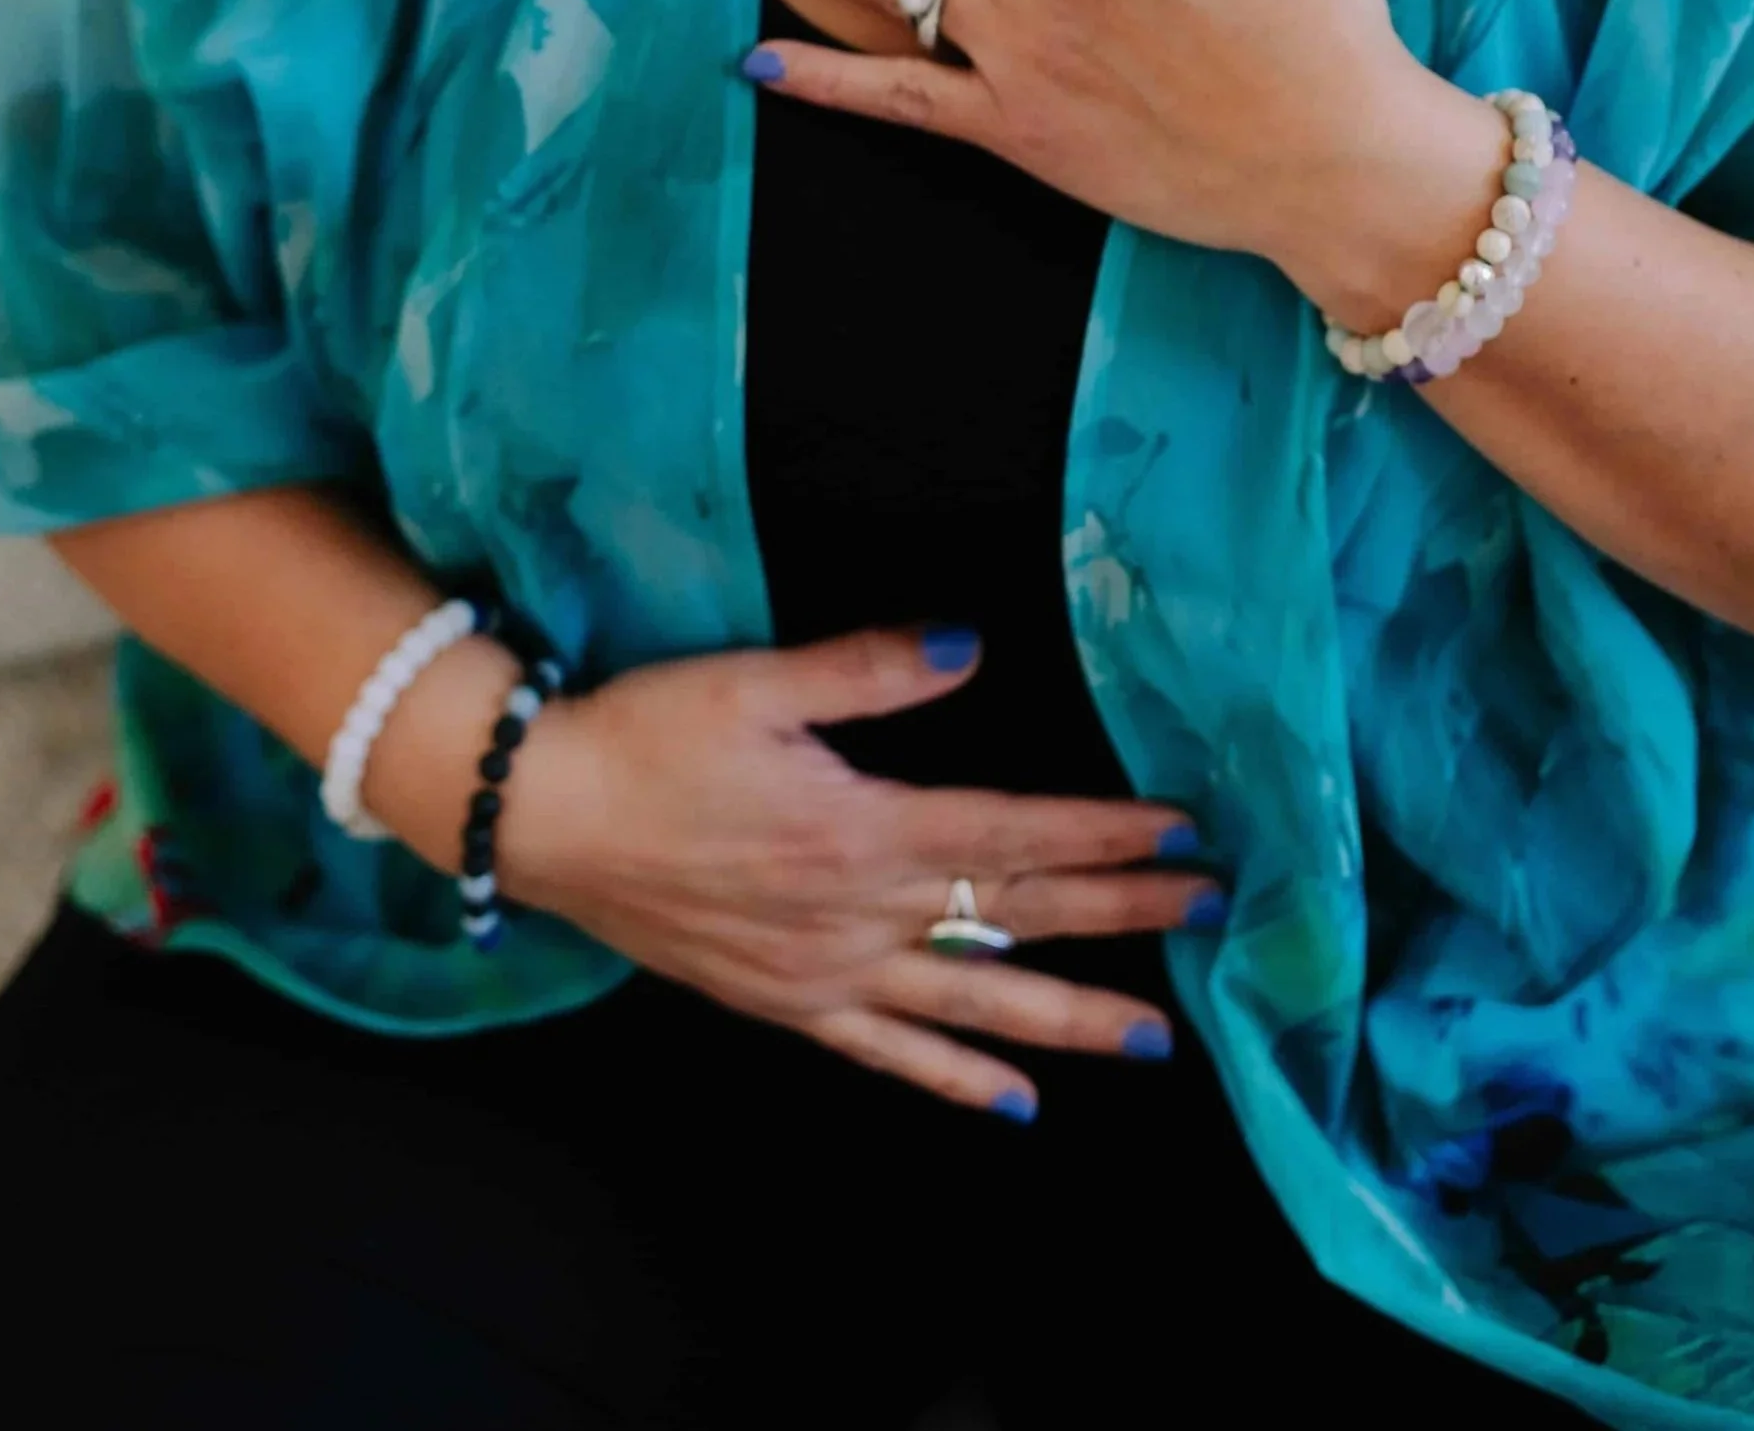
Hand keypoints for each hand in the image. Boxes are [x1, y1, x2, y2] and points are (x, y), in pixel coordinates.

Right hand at [493, 625, 1210, 1117]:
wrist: (544, 816)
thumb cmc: (650, 735)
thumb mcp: (758, 680)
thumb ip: (871, 669)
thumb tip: (970, 648)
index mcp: (862, 829)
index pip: (1012, 835)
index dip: (1103, 834)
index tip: (1181, 833)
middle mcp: (858, 915)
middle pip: (1014, 919)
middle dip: (1120, 915)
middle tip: (1209, 915)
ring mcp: (825, 973)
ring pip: (973, 1006)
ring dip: (1070, 1017)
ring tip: (1156, 1035)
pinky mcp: (786, 1005)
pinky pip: (889, 1055)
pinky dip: (957, 1081)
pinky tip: (1019, 1104)